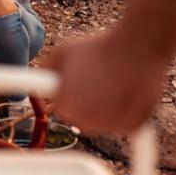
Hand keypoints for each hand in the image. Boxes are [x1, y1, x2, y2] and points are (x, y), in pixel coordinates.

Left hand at [44, 28, 168, 135]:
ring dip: (104, 110)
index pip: (62, 108)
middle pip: (81, 120)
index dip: (69, 93)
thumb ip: (46, 68)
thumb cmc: (100, 47)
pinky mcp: (132, 127)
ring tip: (112, 83)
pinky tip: (126, 91)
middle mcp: (86, 121)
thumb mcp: (64, 51)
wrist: (139, 47)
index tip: (76, 80)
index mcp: (66, 105)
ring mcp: (110, 126)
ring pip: (103, 124)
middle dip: (86, 103)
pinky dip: (124, 113)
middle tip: (96, 80)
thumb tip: (36, 80)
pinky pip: (122, 125)